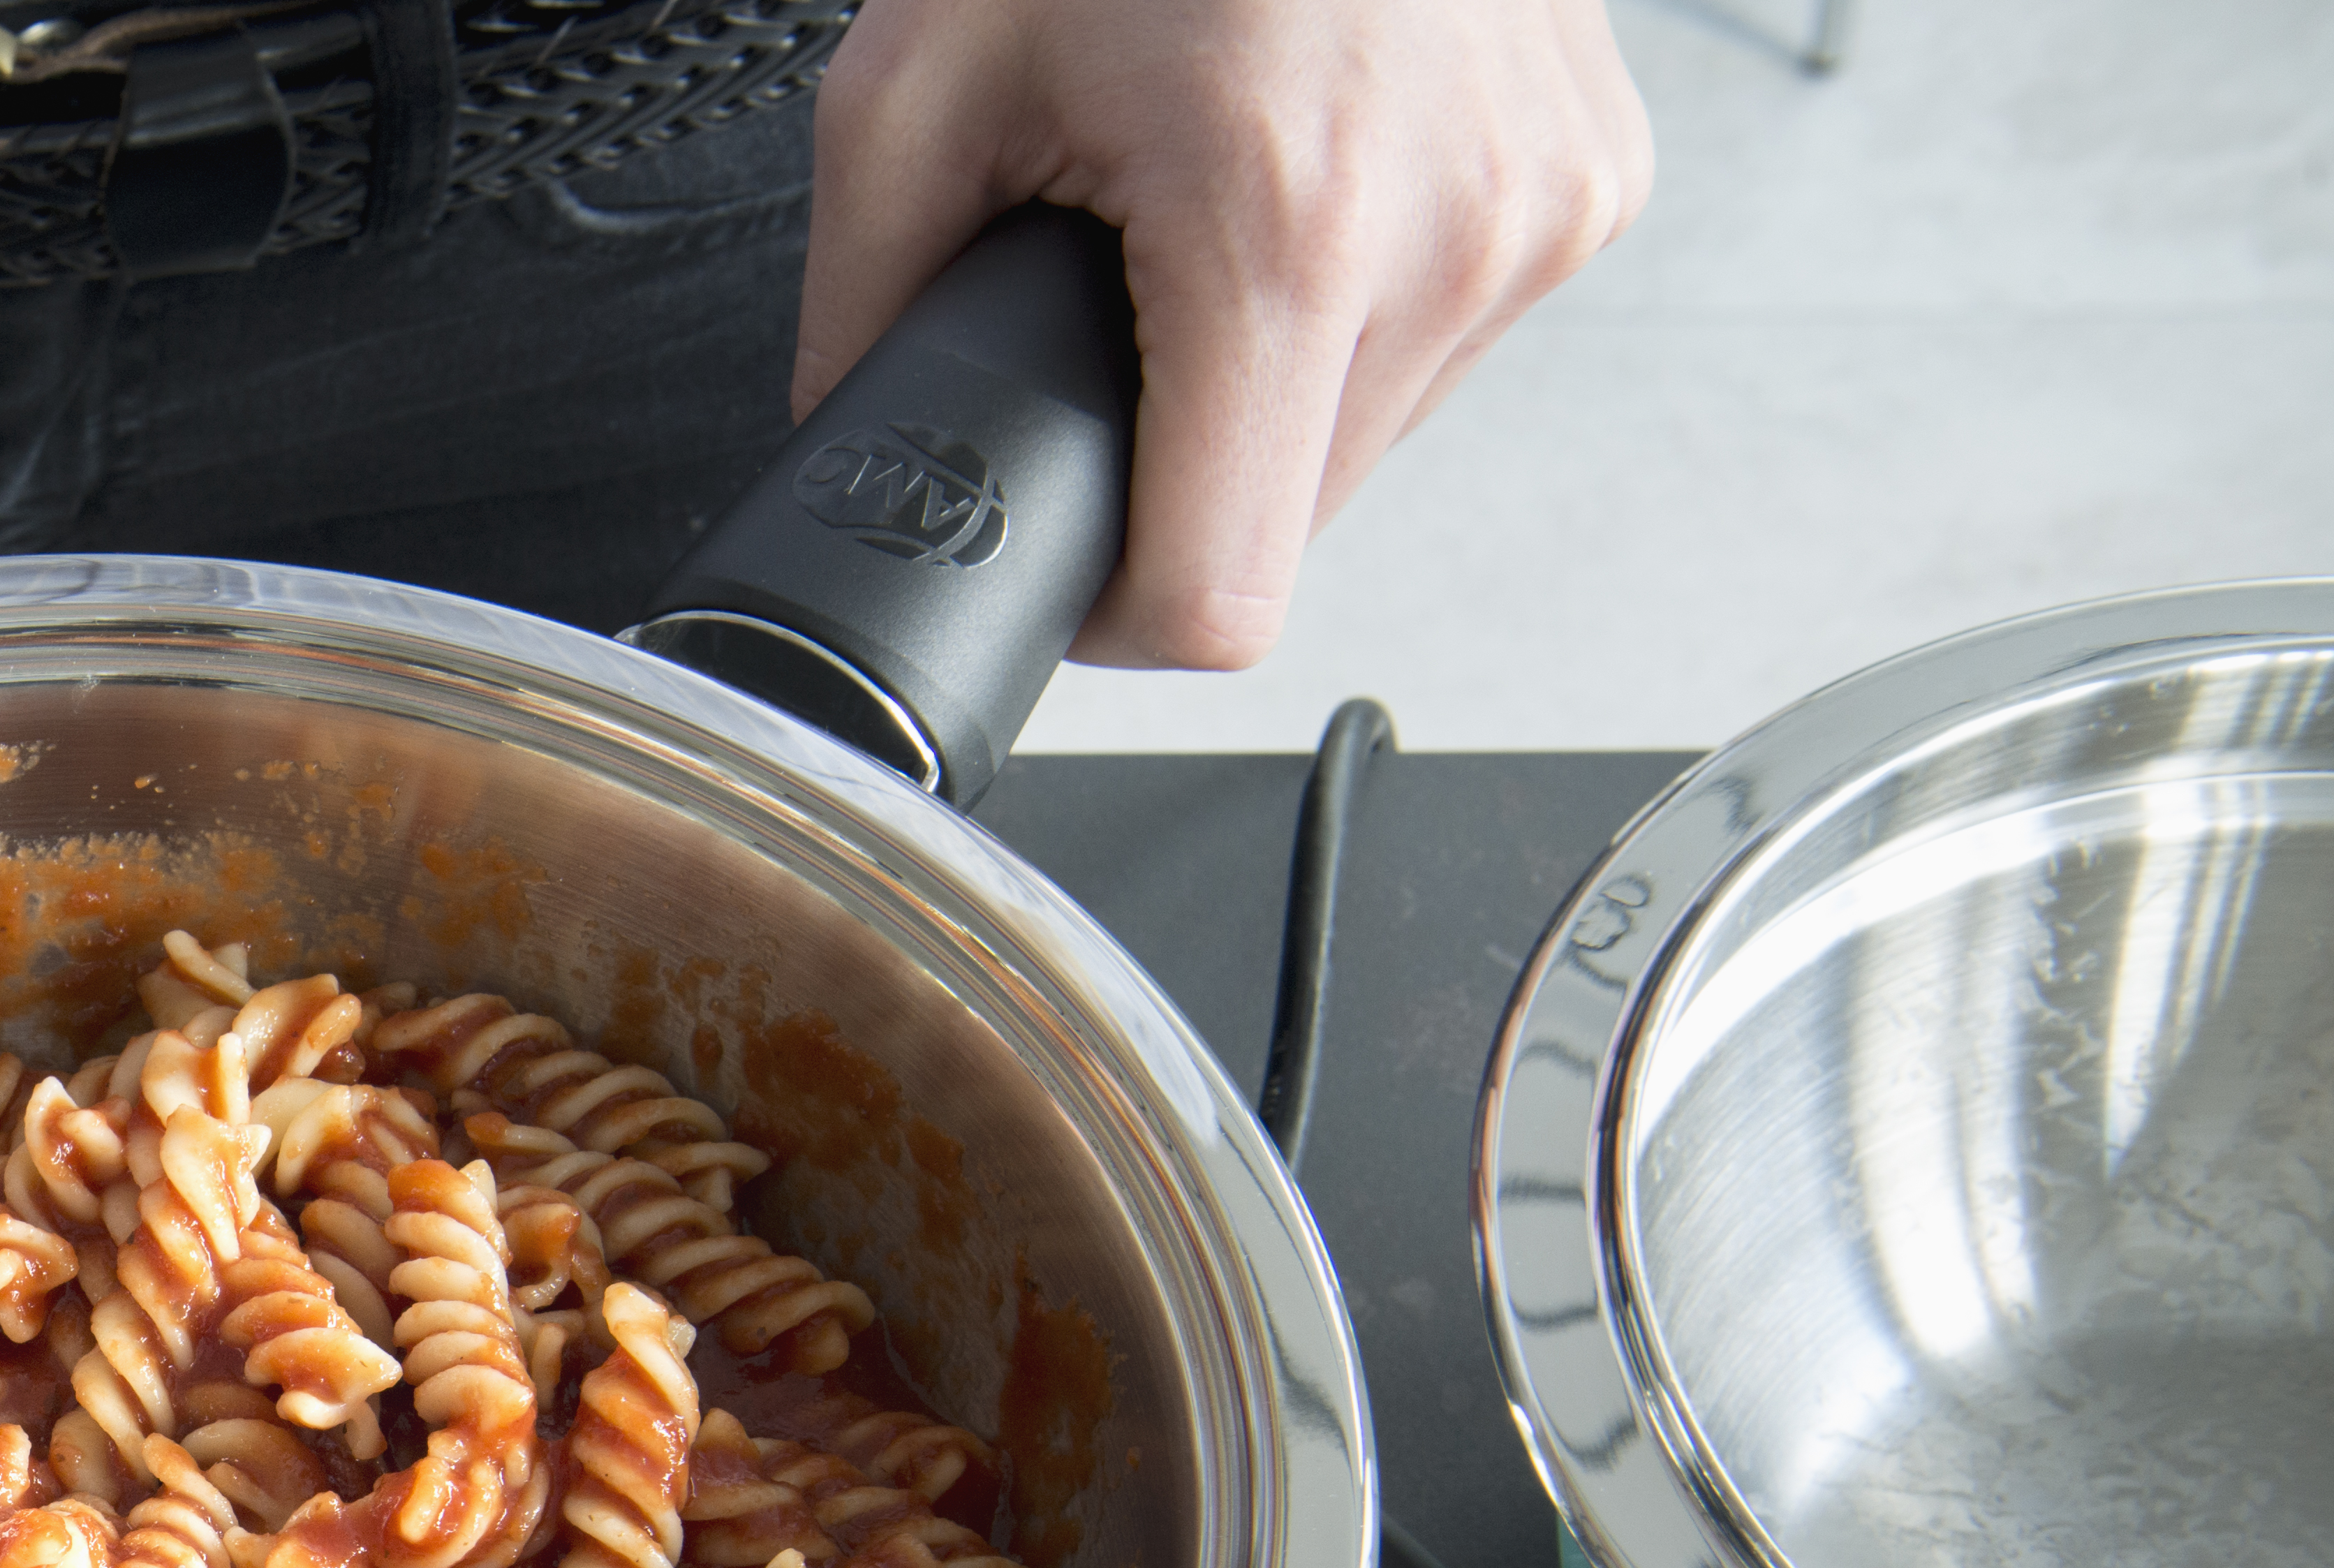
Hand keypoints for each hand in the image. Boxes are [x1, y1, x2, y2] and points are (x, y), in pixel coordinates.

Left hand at [798, 0, 1650, 670]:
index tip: (1062, 553)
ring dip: (1269, 379)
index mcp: (1286, 231)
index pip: (1217, 599)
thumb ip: (862, 301)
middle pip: (1287, 526)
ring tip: (1210, 214)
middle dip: (1179, 459)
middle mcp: (1453, 237)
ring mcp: (1548, 211)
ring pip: (1370, 439)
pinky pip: (1445, 332)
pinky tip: (1302, 178)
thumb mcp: (919, 82)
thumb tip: (848, 434)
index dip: (1110, 611)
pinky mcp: (1593, 181)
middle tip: (1116, 311)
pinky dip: (1357, 296)